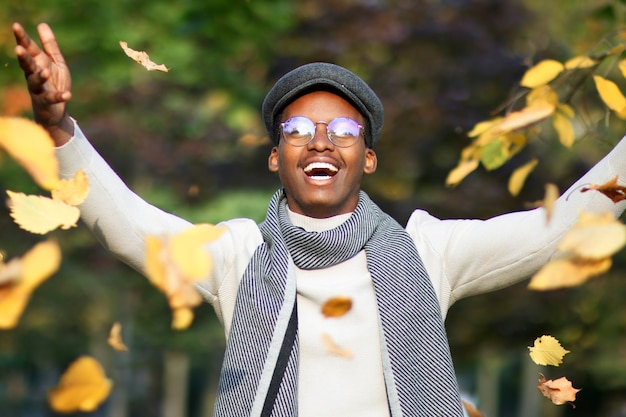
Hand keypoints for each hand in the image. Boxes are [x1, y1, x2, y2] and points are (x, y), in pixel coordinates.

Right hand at [13, 22, 73, 143]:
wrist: (55, 111)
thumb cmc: (53, 83)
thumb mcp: (55, 62)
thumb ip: (49, 46)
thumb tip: (42, 24)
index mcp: (36, 63)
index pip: (28, 49)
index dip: (22, 38)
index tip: (16, 26)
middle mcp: (33, 75)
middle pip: (27, 65)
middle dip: (23, 57)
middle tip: (19, 49)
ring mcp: (39, 89)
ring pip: (35, 82)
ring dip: (39, 77)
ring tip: (45, 71)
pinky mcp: (47, 102)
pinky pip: (52, 99)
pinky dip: (59, 96)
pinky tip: (67, 95)